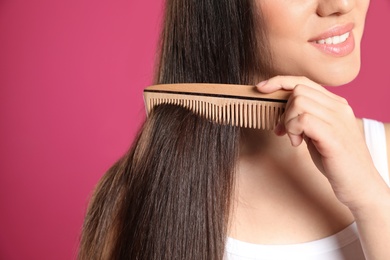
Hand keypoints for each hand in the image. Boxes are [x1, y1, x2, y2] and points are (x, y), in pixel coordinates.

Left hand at [256, 76, 383, 211]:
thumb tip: (281, 113)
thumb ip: (304, 119)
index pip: (304, 81)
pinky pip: (303, 120)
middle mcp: (339, 107)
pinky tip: (297, 143)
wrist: (359, 184)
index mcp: (335, 104)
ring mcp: (338, 120)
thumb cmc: (335, 159)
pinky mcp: (333, 136)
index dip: (280, 82)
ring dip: (288, 122)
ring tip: (294, 139)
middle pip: (298, 90)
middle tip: (283, 131)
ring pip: (298, 102)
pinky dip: (293, 130)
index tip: (262, 88)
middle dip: (283, 110)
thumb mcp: (317, 133)